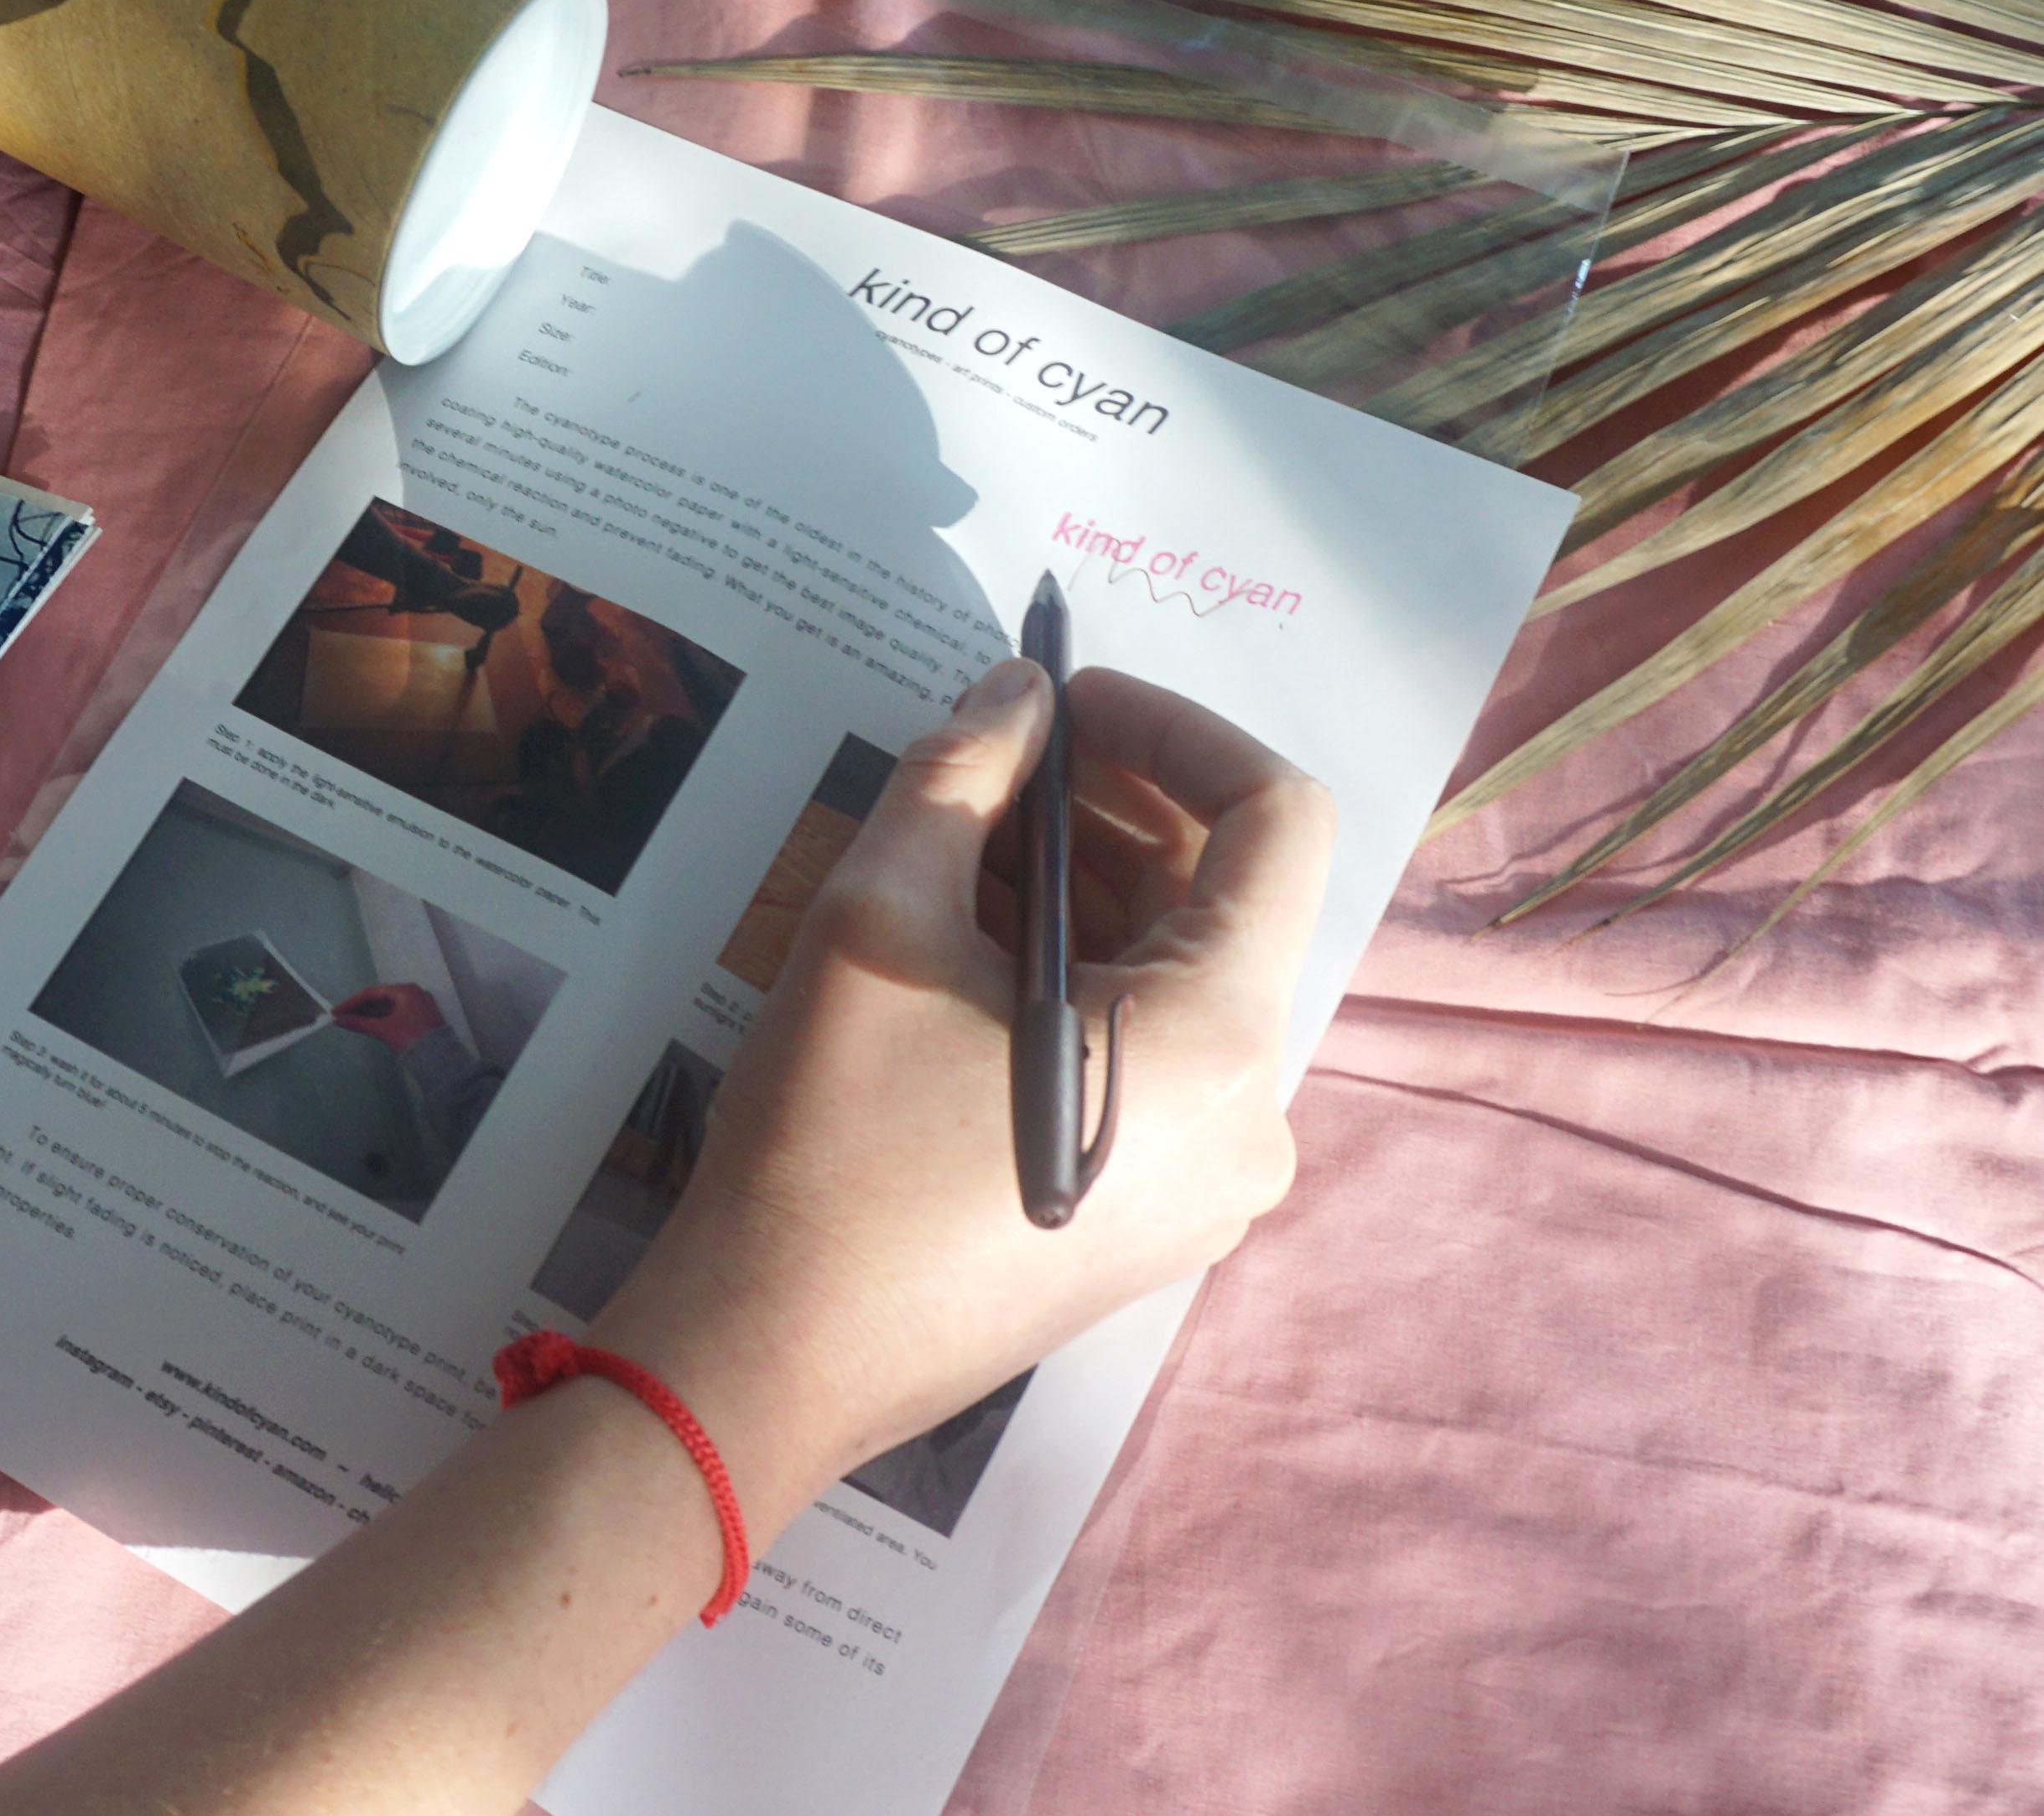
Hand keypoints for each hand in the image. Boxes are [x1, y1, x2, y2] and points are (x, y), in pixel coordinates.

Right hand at [331, 983, 444, 1051]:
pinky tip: (369, 1026)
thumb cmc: (410, 1038)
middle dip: (361, 1009)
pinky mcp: (421, 1017)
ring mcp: (418, 1005)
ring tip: (352, 1023)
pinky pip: (396, 1014)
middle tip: (343, 1018)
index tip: (337, 1012)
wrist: (438, 1059)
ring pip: (388, 1007)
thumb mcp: (383, 1030)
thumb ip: (360, 1023)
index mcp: (406, 990)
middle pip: (381, 999)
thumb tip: (339, 1020)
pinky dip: (382, 1020)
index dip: (352, 1003)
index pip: (372, 992)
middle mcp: (413, 993)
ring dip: (370, 1015)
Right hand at [586, 661, 1331, 1511]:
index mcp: (1219, 1039)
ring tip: (952, 855)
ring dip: (1082, 892)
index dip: (1179, 728)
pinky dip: (1074, 985)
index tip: (1067, 703)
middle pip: (1224, 904)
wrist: (773, 1358)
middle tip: (992, 762)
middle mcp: (1251, 1119)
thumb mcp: (877, 923)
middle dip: (1112, 808)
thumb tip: (1015, 692)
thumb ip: (960, 778)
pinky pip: (1146, 1065)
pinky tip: (961, 959)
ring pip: (1177, 984)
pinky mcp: (1149, 1227)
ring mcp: (1207, 1188)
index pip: (1276, 821)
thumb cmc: (830, 1141)